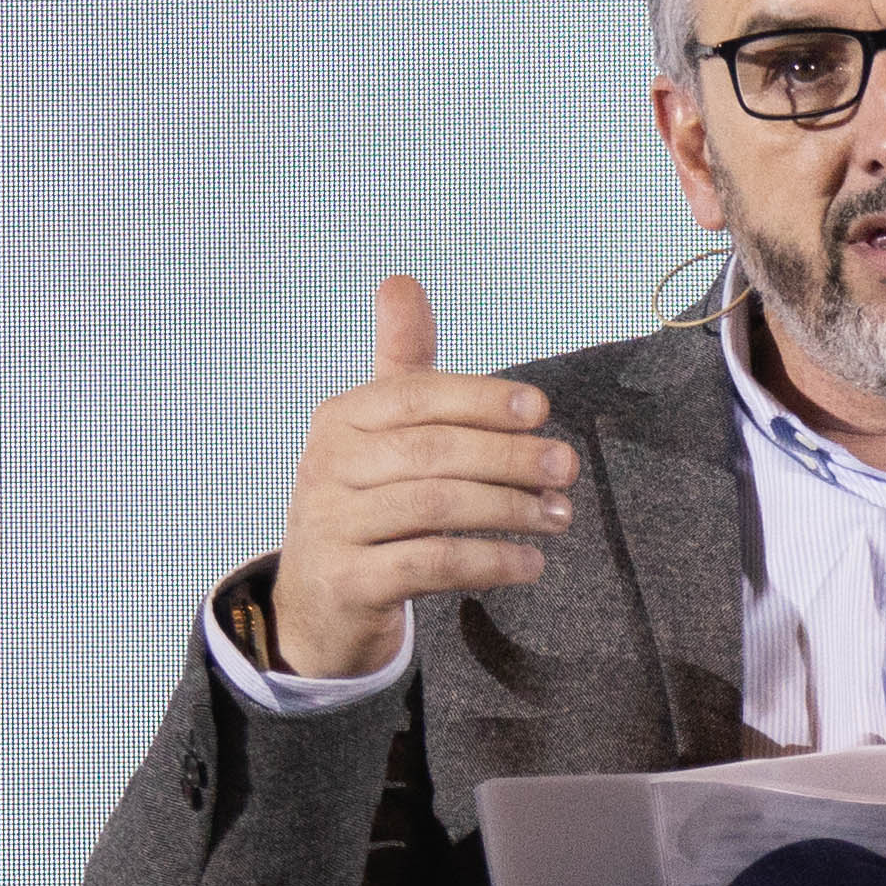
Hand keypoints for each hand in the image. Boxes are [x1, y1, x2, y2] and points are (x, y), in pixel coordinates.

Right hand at [265, 274, 574, 682]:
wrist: (319, 604)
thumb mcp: (379, 432)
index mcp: (340, 419)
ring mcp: (331, 526)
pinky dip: (489, 562)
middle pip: (433, 451)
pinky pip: (429, 564)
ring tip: (559, 516)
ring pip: (435, 507)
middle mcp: (327, 466)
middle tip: (567, 467)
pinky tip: (531, 563)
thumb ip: (402, 364)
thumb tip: (401, 281)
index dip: (482, 398)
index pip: (417, 395)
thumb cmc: (367, 505)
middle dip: (510, 456)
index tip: (541, 408)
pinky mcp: (348, 582)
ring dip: (509, 510)